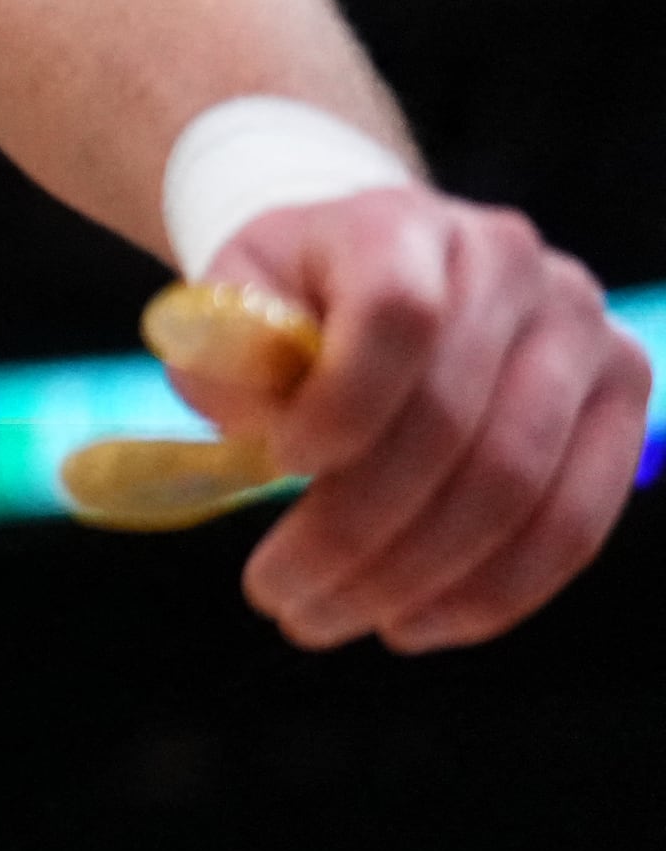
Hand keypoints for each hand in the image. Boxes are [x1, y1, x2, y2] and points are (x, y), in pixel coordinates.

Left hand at [192, 186, 645, 652]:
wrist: (381, 271)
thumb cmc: (294, 298)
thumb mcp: (230, 305)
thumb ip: (226, 360)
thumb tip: (256, 431)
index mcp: (403, 225)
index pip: (398, 316)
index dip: (343, 404)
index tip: (276, 466)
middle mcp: (512, 267)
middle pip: (454, 423)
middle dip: (356, 532)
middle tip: (278, 597)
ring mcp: (583, 333)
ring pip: (518, 486)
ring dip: (417, 577)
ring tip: (329, 617)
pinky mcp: (624, 401)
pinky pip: (575, 522)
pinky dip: (493, 591)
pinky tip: (417, 624)